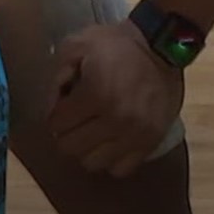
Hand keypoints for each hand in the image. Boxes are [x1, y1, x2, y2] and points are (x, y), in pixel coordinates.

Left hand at [47, 21, 182, 178]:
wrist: (161, 47)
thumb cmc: (116, 44)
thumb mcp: (77, 44)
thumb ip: (57, 76)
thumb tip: (51, 108)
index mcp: (95, 94)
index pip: (57, 124)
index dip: (56, 114)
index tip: (64, 105)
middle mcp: (115, 119)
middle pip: (72, 147)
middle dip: (67, 133)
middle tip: (75, 120)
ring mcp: (135, 134)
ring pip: (94, 162)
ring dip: (87, 149)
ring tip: (92, 132)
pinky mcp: (151, 142)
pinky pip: (120, 169)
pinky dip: (111, 159)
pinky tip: (110, 141)